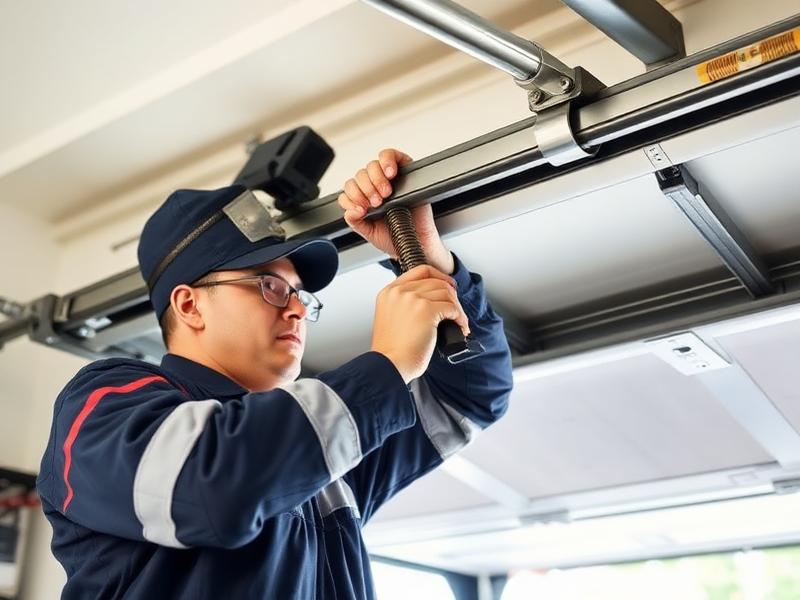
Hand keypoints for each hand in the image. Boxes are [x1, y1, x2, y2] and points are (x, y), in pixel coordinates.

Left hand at [338, 148, 454, 273]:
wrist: (417, 238)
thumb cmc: (395, 235)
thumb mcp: (370, 232)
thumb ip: (356, 222)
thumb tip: (350, 211)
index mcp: (363, 198)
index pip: (348, 189)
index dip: (351, 197)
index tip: (362, 209)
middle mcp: (373, 186)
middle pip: (359, 175)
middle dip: (365, 190)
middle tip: (377, 203)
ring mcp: (387, 177)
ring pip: (372, 166)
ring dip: (376, 179)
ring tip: (385, 194)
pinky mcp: (403, 169)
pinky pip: (390, 155)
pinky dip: (387, 161)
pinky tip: (390, 174)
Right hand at [371, 265, 468, 382]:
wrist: (390, 365)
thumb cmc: (391, 350)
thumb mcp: (391, 318)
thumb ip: (405, 304)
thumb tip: (432, 300)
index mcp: (389, 292)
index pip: (420, 271)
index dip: (439, 276)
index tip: (448, 286)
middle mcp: (400, 292)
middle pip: (437, 282)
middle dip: (451, 296)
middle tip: (456, 310)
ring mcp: (413, 299)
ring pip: (446, 293)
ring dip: (457, 309)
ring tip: (458, 323)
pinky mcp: (426, 310)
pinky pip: (452, 308)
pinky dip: (460, 318)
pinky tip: (460, 327)